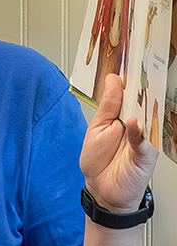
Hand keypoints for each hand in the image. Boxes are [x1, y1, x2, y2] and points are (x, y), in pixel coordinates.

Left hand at [79, 74, 158, 211]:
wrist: (101, 189)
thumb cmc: (98, 161)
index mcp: (123, 114)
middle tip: (140, 64)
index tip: (129, 56)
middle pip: (144, 100)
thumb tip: (114, 79)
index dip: (131, 76)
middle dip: (142, 84)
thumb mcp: (96, 128)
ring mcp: (144, 137)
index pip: (131, 92)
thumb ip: (107, 105)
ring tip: (140, 90)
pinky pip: (145, 139)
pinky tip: (133, 123)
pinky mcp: (147, 152)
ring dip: (144, 104)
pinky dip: (139, 131)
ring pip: (149, 116)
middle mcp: (138, 122)